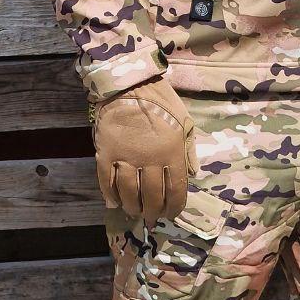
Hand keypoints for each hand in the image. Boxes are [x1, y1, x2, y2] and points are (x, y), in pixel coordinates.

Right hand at [91, 76, 199, 227]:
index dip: (174, 206)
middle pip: (152, 196)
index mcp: (173, 153)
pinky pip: (107, 180)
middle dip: (154, 211)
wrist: (131, 83)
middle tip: (152, 216)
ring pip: (129, 193)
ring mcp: (127, 158)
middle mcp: (151, 160)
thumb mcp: (186, 122)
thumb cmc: (162, 101)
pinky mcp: (107, 153)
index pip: (175, 190)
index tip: (171, 213)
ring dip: (132, 206)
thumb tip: (192, 175)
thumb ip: (189, 151)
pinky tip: (113, 202)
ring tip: (134, 211)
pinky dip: (109, 194)